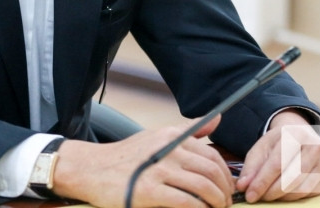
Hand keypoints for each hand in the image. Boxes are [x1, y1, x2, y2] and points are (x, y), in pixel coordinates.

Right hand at [52, 115, 235, 207]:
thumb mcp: (156, 136)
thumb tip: (217, 119)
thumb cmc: (126, 157)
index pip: (211, 155)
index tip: (227, 188)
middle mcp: (168, 149)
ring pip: (203, 186)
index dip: (225, 175)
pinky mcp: (149, 191)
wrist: (92, 169)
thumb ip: (188, 131)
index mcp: (171, 136)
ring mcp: (158, 170)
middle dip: (224, 190)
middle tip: (226, 203)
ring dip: (217, 201)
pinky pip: (186, 202)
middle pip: (211, 171)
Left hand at [235, 110, 319, 201]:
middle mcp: (314, 146)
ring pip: (301, 189)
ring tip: (269, 194)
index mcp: (295, 134)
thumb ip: (251, 166)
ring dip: (281, 196)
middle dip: (270, 191)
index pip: (277, 163)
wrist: (301, 135)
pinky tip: (283, 193)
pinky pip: (310, 193)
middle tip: (258, 197)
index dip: (262, 182)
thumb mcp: (262, 147)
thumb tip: (243, 186)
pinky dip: (294, 196)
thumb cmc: (280, 142)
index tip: (250, 194)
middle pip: (290, 178)